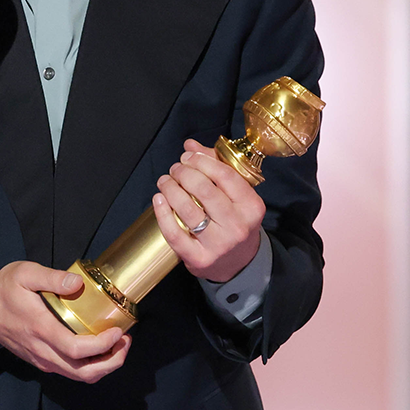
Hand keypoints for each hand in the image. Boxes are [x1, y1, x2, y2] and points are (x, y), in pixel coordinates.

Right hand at [0, 261, 129, 382]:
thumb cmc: (4, 291)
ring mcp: (42, 359)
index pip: (77, 350)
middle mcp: (43, 351)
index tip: (118, 332)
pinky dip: (90, 365)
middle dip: (111, 362)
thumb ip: (52, 278)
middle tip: (125, 342)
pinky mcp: (42, 360)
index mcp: (41, 330)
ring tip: (117, 345)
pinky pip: (70, 371)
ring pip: (78, 375)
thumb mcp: (25, 274)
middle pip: (83, 372)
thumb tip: (77, 283)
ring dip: (103, 366)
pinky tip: (98, 347)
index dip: (103, 345)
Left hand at [153, 139, 264, 282]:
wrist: (239, 264)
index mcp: (251, 206)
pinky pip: (174, 234)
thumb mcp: (237, 196)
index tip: (188, 156)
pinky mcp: (199, 259)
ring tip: (164, 181)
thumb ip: (215, 166)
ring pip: (187, 210)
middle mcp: (237, 226)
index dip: (202, 161)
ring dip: (170, 189)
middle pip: (204, 190)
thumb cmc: (235, 221)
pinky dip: (162, 213)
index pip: (225, 175)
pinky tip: (158, 199)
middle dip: (183, 173)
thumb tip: (190, 145)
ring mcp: (218, 245)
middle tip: (175, 169)